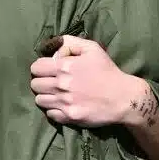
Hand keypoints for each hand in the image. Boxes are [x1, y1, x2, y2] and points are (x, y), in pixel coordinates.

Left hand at [30, 37, 148, 127]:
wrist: (123, 98)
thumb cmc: (108, 71)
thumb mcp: (92, 48)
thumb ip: (70, 43)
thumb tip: (55, 48)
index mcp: (64, 67)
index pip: (35, 68)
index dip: (41, 67)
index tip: (49, 69)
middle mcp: (61, 85)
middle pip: (35, 84)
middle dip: (42, 81)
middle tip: (53, 82)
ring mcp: (64, 102)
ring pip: (39, 100)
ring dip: (46, 96)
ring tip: (57, 94)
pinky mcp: (69, 117)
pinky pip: (50, 114)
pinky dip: (54, 109)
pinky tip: (64, 105)